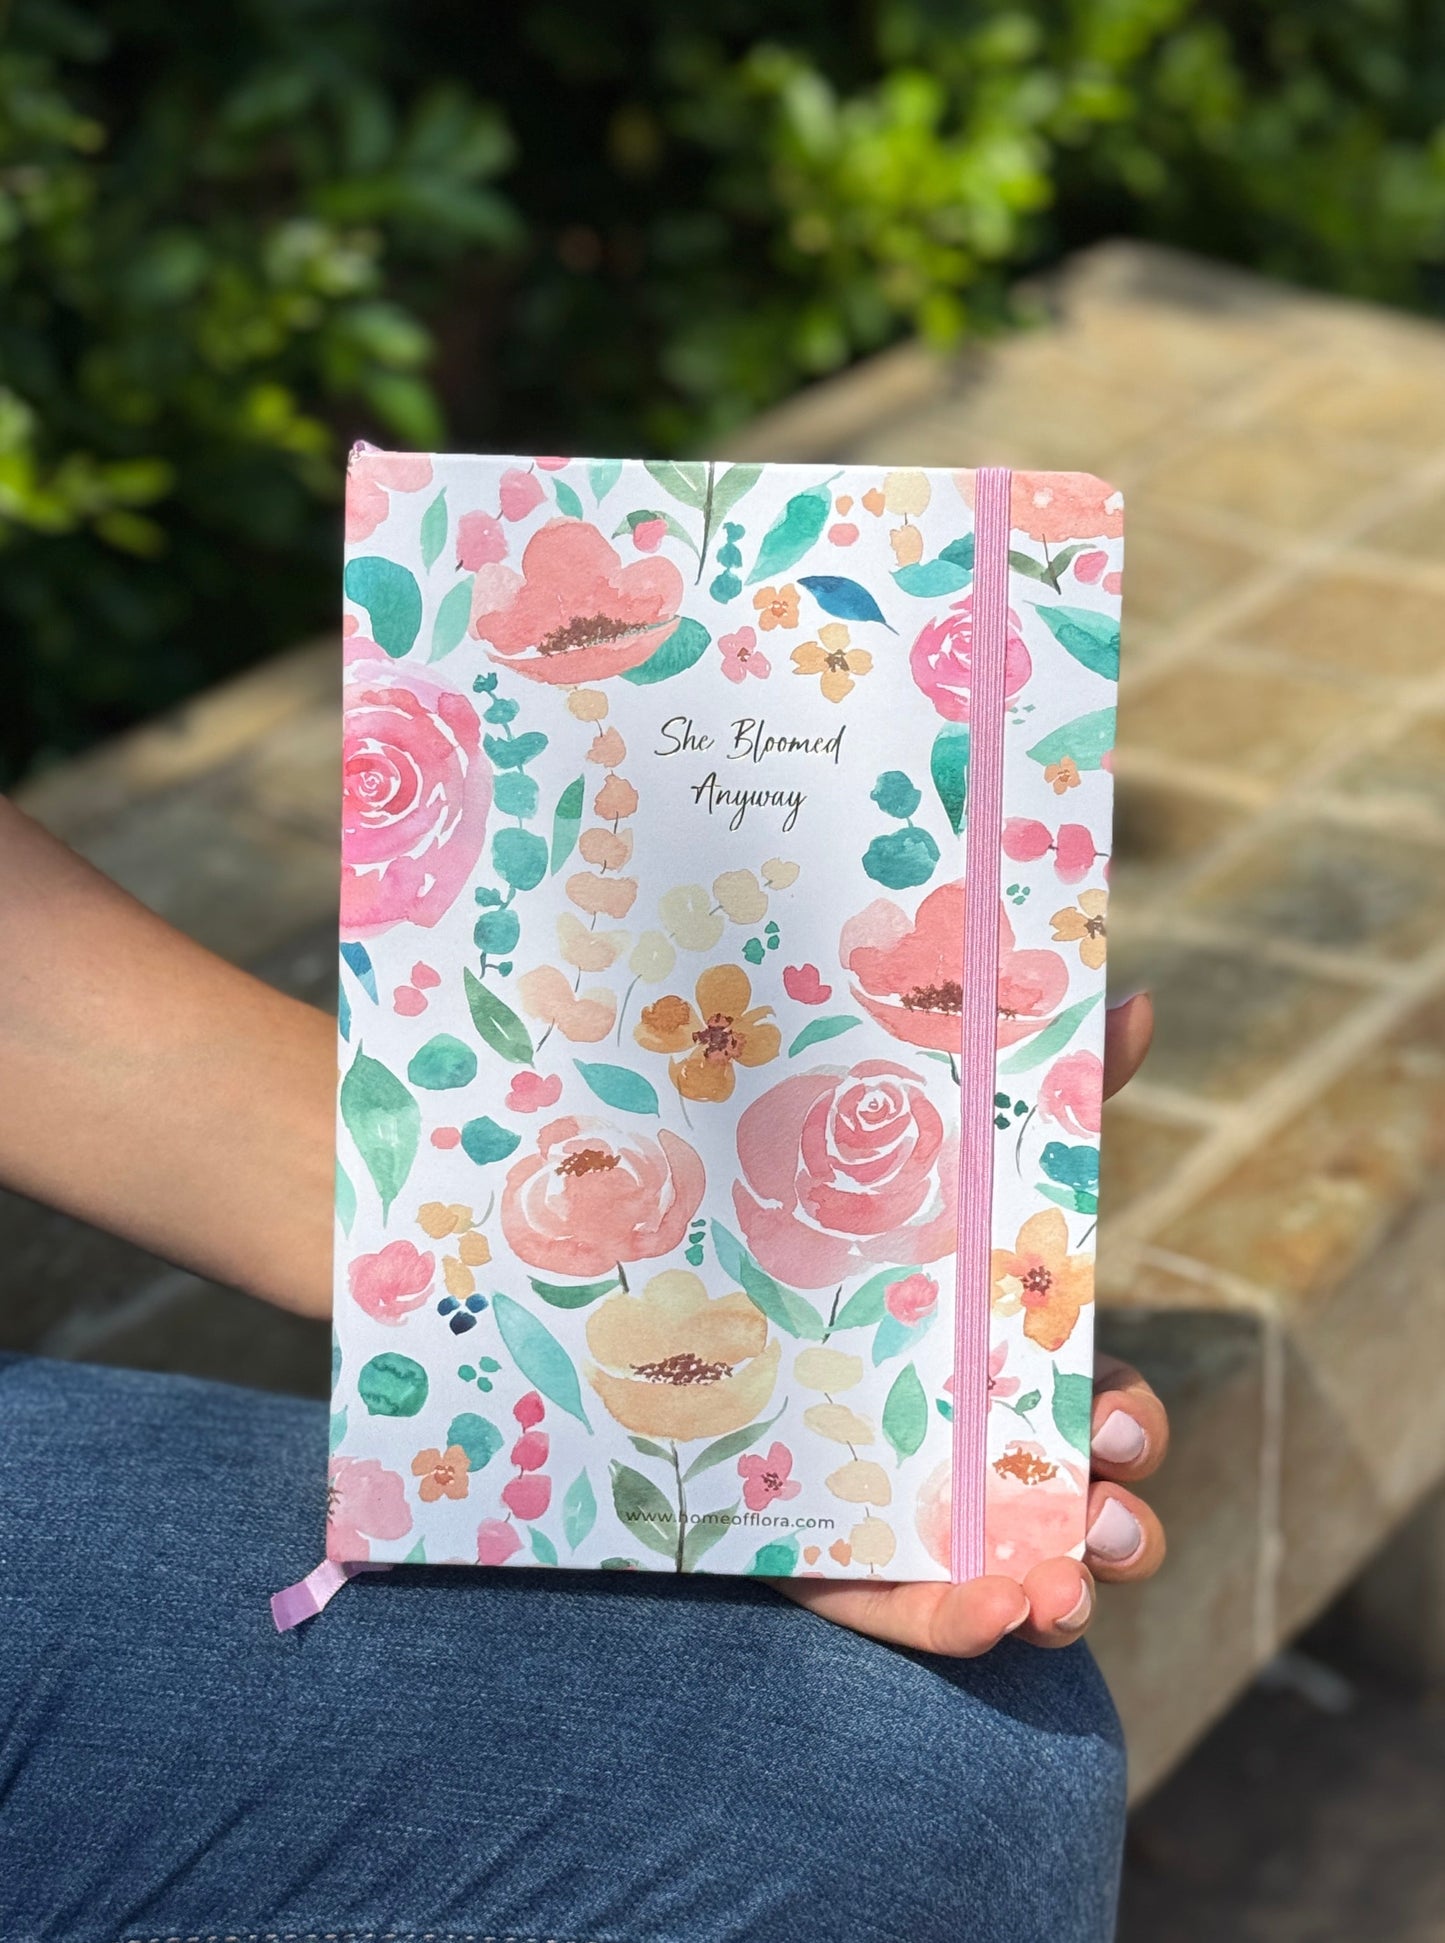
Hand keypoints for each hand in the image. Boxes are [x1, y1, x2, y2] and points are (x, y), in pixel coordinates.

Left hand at [775, 992, 1166, 1655]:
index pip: (1101, 1408)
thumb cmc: (844, 1232)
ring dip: (1063, 1588)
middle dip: (1117, 1518)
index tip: (1125, 1426)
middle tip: (1106, 1506)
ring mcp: (925, 1515)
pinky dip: (962, 1619)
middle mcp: (983, 1448)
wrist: (687, 1311)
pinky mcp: (853, 1569)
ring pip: (1021, 1572)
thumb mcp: (930, 1164)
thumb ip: (1029, 1100)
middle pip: (1081, 1502)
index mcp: (1010, 1365)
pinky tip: (989, 1611)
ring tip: (1059, 1590)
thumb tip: (1136, 997)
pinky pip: (916, 1613)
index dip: (1132, 1425)